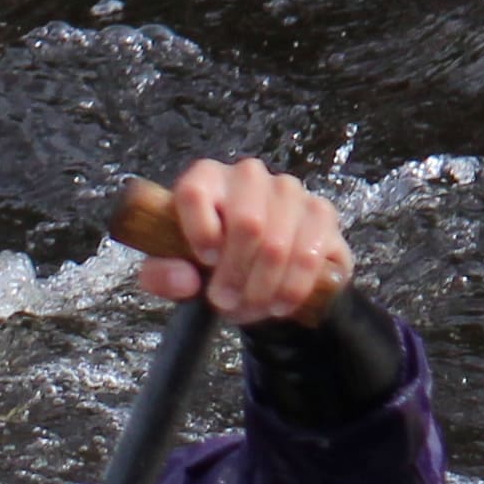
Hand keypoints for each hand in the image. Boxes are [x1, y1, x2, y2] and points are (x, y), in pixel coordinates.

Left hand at [135, 158, 352, 325]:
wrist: (259, 276)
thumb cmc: (210, 267)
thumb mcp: (174, 274)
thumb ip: (162, 276)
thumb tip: (184, 279)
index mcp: (205, 179)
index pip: (195, 192)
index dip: (199, 231)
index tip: (204, 261)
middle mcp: (248, 176)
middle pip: (246, 222)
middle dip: (235, 274)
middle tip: (225, 302)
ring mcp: (288, 190)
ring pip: (278, 244)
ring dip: (261, 288)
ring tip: (250, 307)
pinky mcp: (320, 212)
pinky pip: (308, 255)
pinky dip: (291, 288)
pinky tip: (278, 304)